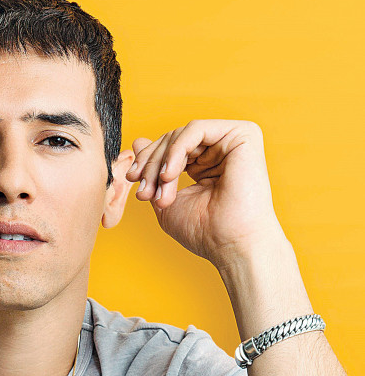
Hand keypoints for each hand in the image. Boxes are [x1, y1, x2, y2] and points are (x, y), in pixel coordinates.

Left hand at [125, 119, 287, 269]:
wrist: (232, 246)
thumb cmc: (205, 230)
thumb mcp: (165, 197)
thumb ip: (152, 170)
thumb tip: (138, 140)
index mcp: (206, 161)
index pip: (168, 147)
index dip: (146, 161)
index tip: (133, 180)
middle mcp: (220, 148)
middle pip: (171, 139)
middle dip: (151, 164)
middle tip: (143, 191)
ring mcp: (232, 140)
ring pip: (180, 135)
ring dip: (161, 162)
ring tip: (160, 191)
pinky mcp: (243, 134)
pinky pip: (196, 129)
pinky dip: (176, 151)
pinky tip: (169, 175)